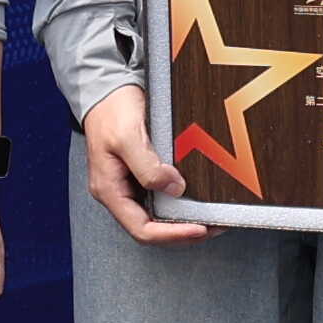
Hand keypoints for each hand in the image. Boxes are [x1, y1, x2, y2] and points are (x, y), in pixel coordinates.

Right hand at [78, 86, 208, 246]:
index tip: (200, 229)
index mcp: (110, 190)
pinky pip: (163, 197)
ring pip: (159, 215)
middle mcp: (119, 193)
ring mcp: (131, 184)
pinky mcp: (142, 174)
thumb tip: (174, 188)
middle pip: (152, 228)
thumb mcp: (128, 137)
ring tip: (212, 217)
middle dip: (183, 232)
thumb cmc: (112, 110)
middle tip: (214, 226)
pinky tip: (199, 198)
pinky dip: (182, 202)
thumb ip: (148, 167)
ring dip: (185, 219)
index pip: (141, 229)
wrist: (107, 87)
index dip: (172, 235)